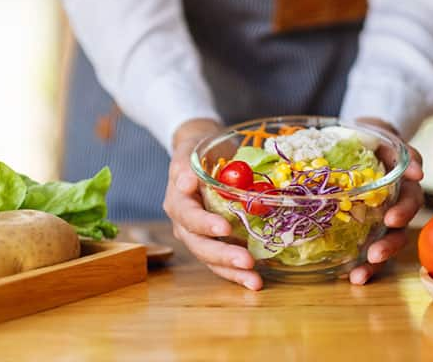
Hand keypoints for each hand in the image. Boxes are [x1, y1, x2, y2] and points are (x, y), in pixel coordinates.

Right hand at [163, 118, 263, 289]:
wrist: (202, 157)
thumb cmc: (198, 152)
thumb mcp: (190, 151)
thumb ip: (185, 166)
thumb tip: (186, 182)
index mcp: (177, 201)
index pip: (188, 216)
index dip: (204, 224)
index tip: (224, 228)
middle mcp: (184, 224)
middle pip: (199, 245)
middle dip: (223, 256)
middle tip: (247, 261)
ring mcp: (198, 237)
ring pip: (211, 260)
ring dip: (232, 272)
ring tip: (255, 281)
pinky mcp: (214, 244)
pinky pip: (223, 263)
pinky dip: (238, 274)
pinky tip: (256, 281)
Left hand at [348, 117, 424, 284]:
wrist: (355, 140)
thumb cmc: (371, 135)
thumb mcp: (383, 133)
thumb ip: (401, 150)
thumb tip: (418, 171)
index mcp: (404, 183)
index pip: (411, 200)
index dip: (403, 211)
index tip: (391, 220)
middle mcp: (396, 205)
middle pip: (400, 230)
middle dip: (389, 244)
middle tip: (374, 253)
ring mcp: (379, 219)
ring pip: (385, 244)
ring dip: (376, 261)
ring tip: (359, 274)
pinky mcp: (363, 228)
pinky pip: (365, 249)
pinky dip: (360, 265)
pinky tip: (349, 277)